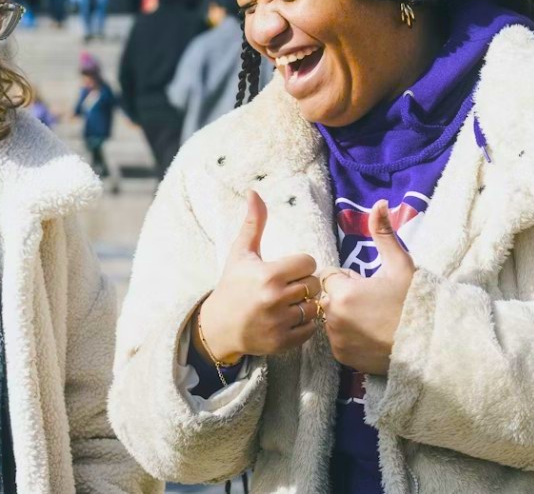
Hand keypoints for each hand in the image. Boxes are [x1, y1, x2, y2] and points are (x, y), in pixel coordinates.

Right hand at [193, 191, 320, 363]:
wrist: (219, 327)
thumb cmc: (232, 286)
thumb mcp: (241, 253)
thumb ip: (253, 223)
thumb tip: (254, 192)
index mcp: (268, 275)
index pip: (308, 263)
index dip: (300, 265)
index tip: (288, 270)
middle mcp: (275, 299)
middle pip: (314, 284)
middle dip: (304, 284)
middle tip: (289, 287)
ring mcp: (280, 322)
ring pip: (314, 307)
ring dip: (305, 304)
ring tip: (289, 303)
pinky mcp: (283, 342)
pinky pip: (310, 329)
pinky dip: (304, 325)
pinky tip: (288, 319)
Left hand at [318, 200, 416, 375]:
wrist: (431, 344)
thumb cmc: (415, 301)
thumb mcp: (401, 264)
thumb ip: (383, 233)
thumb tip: (379, 203)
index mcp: (343, 293)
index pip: (330, 276)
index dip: (348, 278)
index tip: (368, 285)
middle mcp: (334, 318)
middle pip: (329, 298)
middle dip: (345, 296)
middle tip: (374, 303)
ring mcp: (337, 340)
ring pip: (332, 319)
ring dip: (345, 316)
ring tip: (375, 320)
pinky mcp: (342, 358)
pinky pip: (337, 339)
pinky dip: (349, 336)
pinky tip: (372, 336)